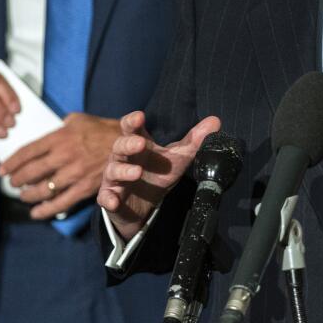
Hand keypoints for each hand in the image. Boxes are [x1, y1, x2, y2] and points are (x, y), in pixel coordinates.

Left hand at [0, 114, 120, 219]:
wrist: (128, 145)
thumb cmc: (103, 130)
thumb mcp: (79, 119)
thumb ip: (60, 126)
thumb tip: (47, 133)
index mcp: (60, 137)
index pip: (28, 151)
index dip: (12, 162)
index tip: (1, 170)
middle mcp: (64, 156)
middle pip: (31, 172)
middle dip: (17, 179)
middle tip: (11, 183)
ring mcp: (74, 174)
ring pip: (43, 189)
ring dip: (28, 195)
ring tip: (22, 195)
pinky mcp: (84, 188)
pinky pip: (61, 203)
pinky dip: (46, 210)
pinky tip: (36, 213)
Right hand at [96, 111, 220, 240]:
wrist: (143, 205)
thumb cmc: (158, 173)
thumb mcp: (178, 158)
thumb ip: (194, 141)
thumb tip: (216, 121)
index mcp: (138, 144)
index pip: (131, 128)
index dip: (133, 121)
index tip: (140, 116)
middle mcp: (123, 158)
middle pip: (120, 146)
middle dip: (128, 144)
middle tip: (140, 143)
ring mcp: (114, 178)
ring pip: (113, 170)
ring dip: (123, 171)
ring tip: (136, 172)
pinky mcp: (110, 197)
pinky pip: (106, 197)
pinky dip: (109, 198)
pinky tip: (113, 201)